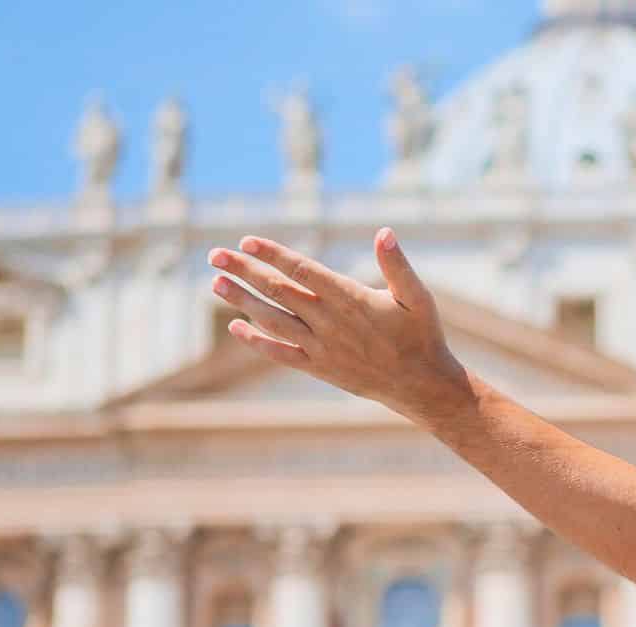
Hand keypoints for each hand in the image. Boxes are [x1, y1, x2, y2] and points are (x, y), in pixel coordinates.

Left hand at [207, 227, 462, 416]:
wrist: (420, 385)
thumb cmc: (421, 335)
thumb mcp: (417, 296)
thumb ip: (397, 265)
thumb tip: (384, 232)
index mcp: (351, 299)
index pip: (303, 271)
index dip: (273, 255)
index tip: (247, 242)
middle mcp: (330, 323)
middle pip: (279, 291)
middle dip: (245, 271)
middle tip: (215, 255)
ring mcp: (321, 347)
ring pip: (273, 320)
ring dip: (242, 301)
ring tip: (215, 283)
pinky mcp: (319, 367)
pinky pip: (281, 353)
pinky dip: (257, 341)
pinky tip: (236, 327)